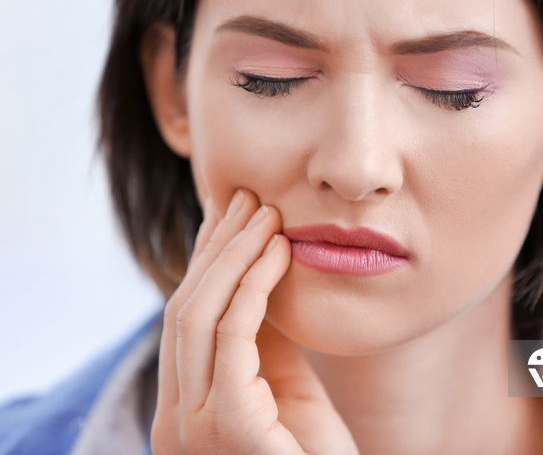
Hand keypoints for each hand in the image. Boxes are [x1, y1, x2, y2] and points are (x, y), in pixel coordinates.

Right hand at [150, 188, 358, 454]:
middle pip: (183, 308)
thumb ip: (263, 342)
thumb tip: (260, 276)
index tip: (228, 216)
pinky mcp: (227, 427)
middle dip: (215, 248)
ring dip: (233, 255)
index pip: (185, 318)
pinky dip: (253, 285)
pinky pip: (233, 336)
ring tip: (264, 213)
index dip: (205, 261)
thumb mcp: (283, 388)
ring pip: (197, 315)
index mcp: (186, 408)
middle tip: (244, 198)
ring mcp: (193, 428)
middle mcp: (176, 419)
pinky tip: (278, 252)